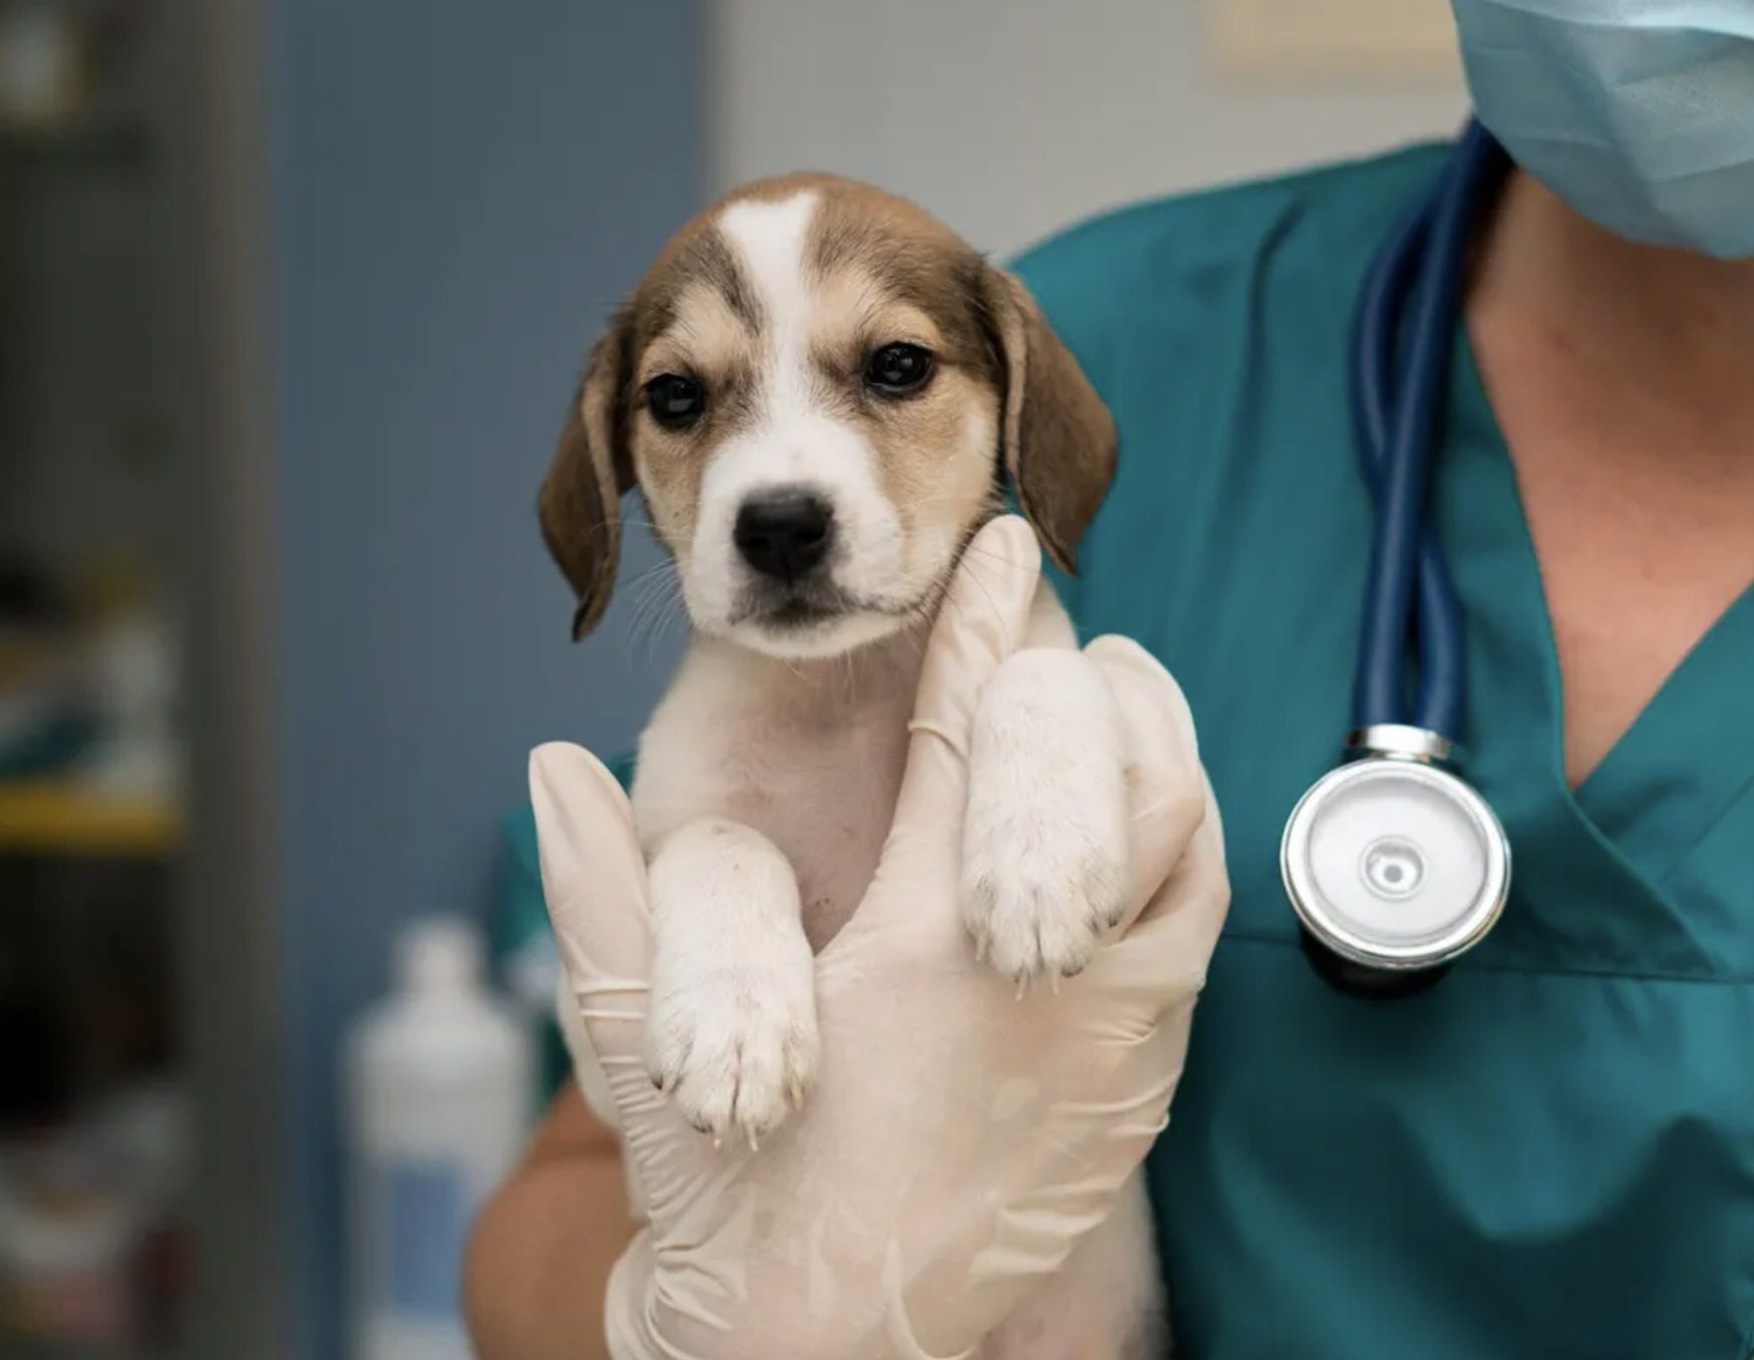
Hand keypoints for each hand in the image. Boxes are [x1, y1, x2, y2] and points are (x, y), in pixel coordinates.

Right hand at [532, 517, 1227, 1359]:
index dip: (979, 629)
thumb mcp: (648, 1059)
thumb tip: (552, 765)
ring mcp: (1110, 1043)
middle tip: (1053, 631)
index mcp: (912, 954)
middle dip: (1087, 686)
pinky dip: (1178, 855)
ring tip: (1104, 707)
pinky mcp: (1143, 1094)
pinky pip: (1201, 935)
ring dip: (1148, 759)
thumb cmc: (739, 1205)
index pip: (963, 744)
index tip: (996, 549)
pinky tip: (1137, 831)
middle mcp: (1035, 991)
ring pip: (1183, 848)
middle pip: (1116, 779)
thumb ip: (606, 902)